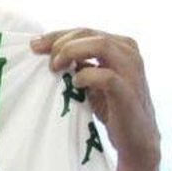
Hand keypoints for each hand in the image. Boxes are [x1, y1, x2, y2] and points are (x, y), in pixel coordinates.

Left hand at [31, 28, 160, 168]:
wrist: (136, 139)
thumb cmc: (112, 107)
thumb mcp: (94, 79)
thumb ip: (80, 63)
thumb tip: (48, 51)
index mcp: (121, 45)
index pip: (84, 31)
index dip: (58, 35)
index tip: (35, 44)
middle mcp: (129, 52)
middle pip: (89, 33)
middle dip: (60, 42)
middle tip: (43, 57)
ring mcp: (131, 70)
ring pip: (101, 44)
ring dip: (72, 52)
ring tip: (56, 67)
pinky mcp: (128, 90)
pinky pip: (105, 75)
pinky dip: (86, 76)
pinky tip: (75, 83)